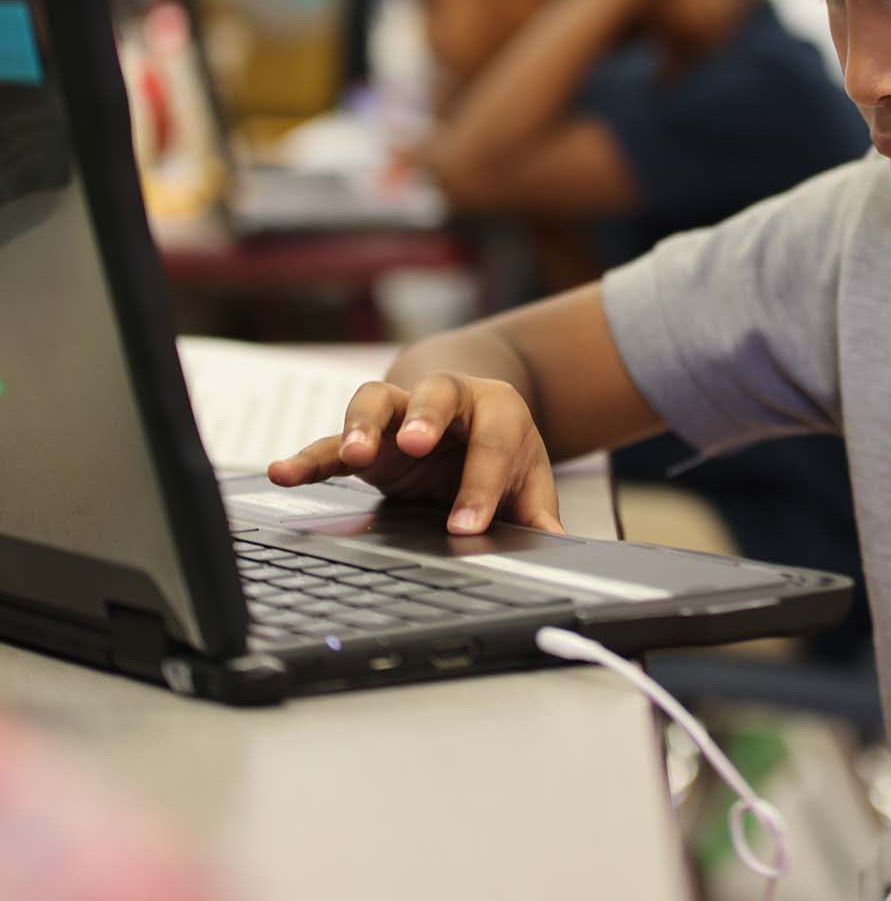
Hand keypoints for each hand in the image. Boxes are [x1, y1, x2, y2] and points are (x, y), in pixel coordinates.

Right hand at [265, 372, 564, 535]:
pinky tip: (283, 474)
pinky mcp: (367, 437)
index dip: (481, 484)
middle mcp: (449, 399)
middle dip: (426, 418)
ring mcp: (402, 412)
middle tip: (415, 445)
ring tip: (352, 454)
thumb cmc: (501, 450)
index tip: (467, 526)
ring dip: (363, 424)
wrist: (473, 415)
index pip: (493, 440)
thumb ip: (537, 510)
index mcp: (498, 408)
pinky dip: (308, 457)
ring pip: (378, 401)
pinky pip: (332, 442)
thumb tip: (556, 545)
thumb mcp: (527, 478)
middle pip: (436, 395)